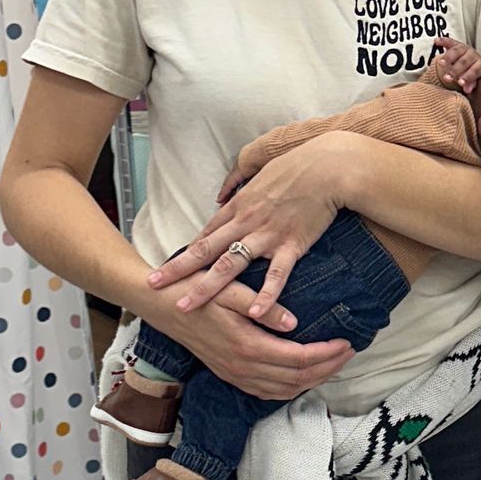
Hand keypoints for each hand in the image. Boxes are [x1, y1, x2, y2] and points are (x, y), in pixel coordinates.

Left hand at [150, 132, 357, 319]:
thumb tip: (224, 194)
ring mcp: (266, 235)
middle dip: (177, 270)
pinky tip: (253, 314)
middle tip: (154, 286)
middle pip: (204, 250)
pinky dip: (265, 295)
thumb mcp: (260, 168)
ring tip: (185, 305)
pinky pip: (276, 274)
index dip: (185, 253)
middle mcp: (245, 222)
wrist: (327, 168)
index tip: (167, 268)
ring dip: (205, 287)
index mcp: (238, 206)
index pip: (206, 234)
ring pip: (228, 265)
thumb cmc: (297, 165)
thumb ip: (239, 182)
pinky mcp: (291, 245)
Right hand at [150, 280, 350, 402]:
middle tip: (350, 352)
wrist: (160, 306)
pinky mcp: (229, 375)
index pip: (299, 359)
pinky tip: (304, 376)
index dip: (327, 354)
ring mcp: (234, 374)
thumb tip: (294, 322)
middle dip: (328, 368)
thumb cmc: (195, 292)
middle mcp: (242, 367)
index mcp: (246, 345)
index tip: (346, 342)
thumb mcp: (229, 290)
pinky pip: (267, 391)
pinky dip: (291, 388)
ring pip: (284, 390)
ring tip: (334, 363)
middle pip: (297, 378)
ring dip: (313, 380)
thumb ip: (263, 305)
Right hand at [428, 37, 480, 93]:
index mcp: (479, 64)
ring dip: (448, 57)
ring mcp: (464, 48)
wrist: (470, 61)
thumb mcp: (473, 79)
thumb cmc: (470, 72)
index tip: (460, 83)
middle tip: (447, 78)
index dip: (468, 77)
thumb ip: (470, 84)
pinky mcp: (455, 43)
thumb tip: (467, 90)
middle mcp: (472, 55)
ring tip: (441, 64)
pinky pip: (449, 41)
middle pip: (464, 62)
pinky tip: (436, 42)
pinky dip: (442, 41)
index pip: (475, 70)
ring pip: (456, 51)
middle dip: (455, 70)